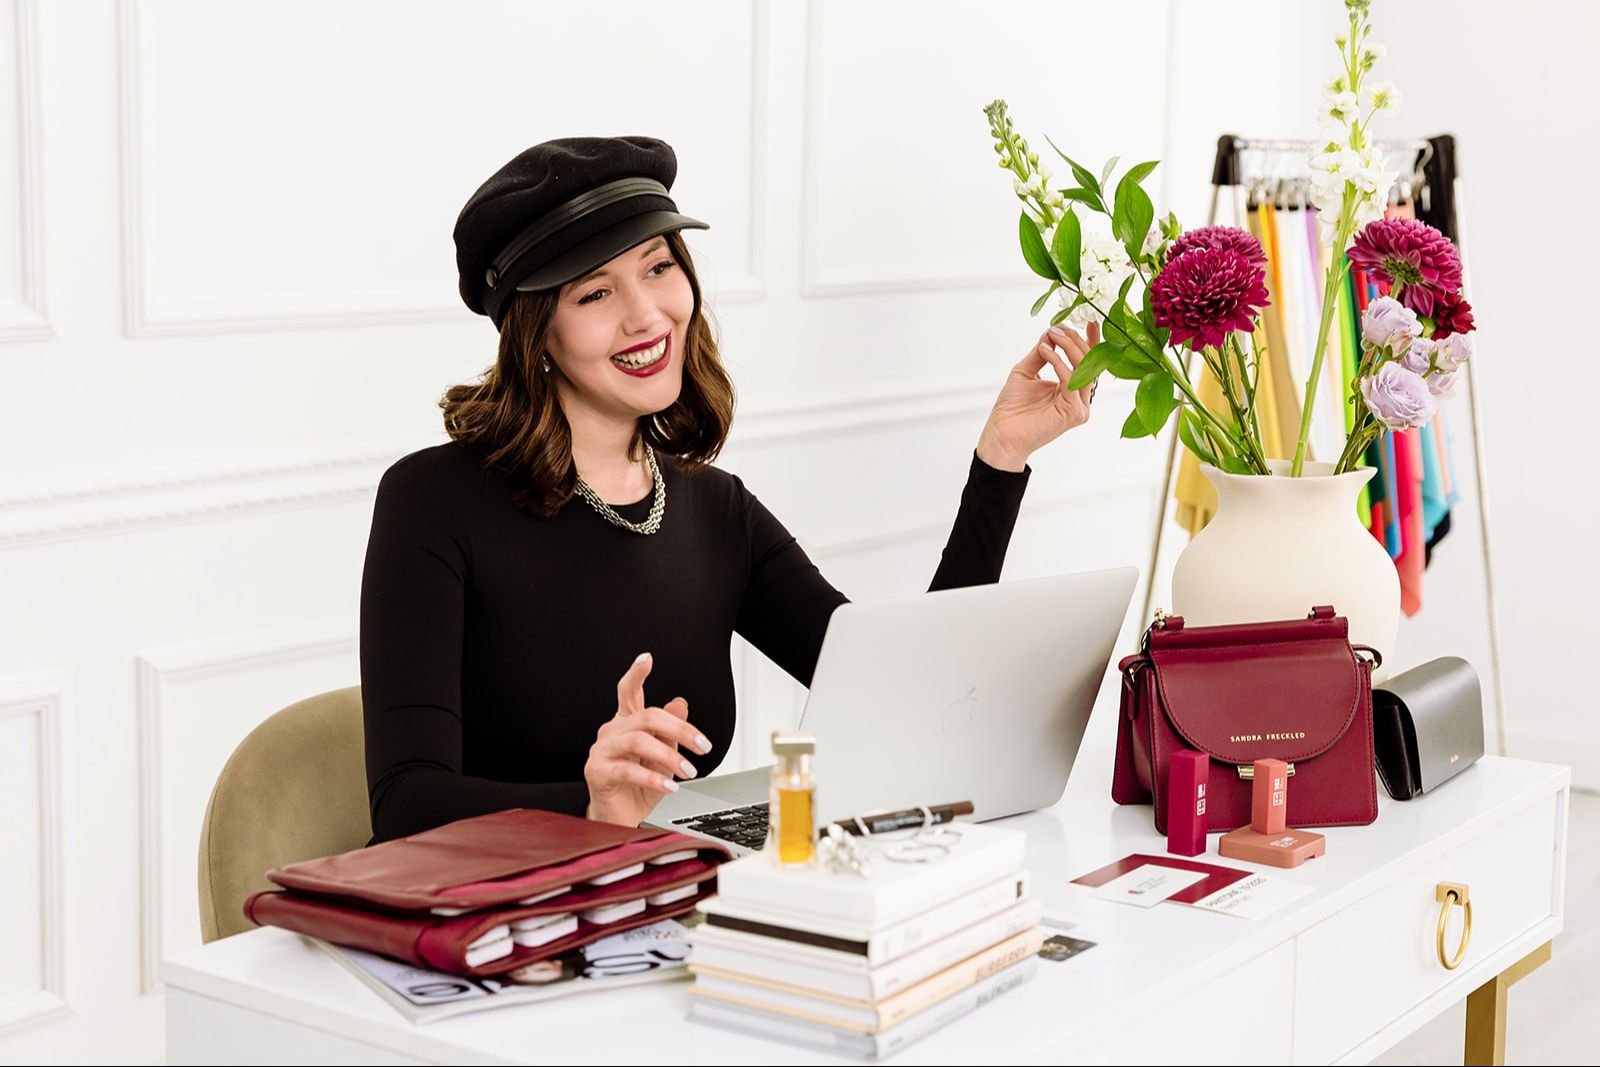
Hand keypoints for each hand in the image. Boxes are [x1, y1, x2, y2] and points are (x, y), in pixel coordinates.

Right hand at [584, 652, 712, 826]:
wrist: (622, 821)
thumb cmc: (640, 790)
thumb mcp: (663, 759)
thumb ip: (670, 733)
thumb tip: (680, 704)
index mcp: (626, 724)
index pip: (628, 692)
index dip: (636, 674)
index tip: (646, 659)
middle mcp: (612, 732)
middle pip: (646, 716)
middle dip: (680, 728)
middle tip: (702, 746)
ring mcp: (602, 751)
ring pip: (638, 740)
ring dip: (669, 755)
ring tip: (688, 770)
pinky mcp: (597, 772)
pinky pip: (628, 770)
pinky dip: (652, 778)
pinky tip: (669, 786)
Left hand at [977, 322, 1099, 470]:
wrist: (1001, 432)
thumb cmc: (1012, 407)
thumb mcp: (1026, 371)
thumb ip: (1042, 353)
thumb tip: (1051, 332)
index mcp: (1072, 389)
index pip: (1087, 362)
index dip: (1090, 341)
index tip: (1087, 321)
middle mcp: (1079, 398)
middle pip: (1089, 363)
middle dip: (1075, 340)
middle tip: (1059, 328)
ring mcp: (1080, 407)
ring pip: (1084, 369)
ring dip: (1068, 347)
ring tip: (1051, 336)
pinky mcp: (1074, 413)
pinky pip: (1071, 380)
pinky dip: (1058, 362)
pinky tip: (1045, 351)